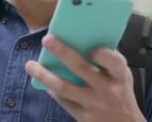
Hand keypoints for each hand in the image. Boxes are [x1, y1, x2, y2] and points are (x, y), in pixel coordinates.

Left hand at [25, 34, 145, 121]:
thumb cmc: (120, 92)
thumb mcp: (122, 77)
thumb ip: (108, 61)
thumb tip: (83, 37)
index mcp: (120, 77)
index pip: (114, 63)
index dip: (103, 55)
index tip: (90, 47)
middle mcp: (107, 90)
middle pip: (82, 69)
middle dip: (63, 53)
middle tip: (47, 39)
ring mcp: (93, 104)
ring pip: (65, 88)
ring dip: (45, 75)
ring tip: (30, 65)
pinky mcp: (82, 117)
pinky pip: (63, 100)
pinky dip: (51, 88)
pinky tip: (41, 79)